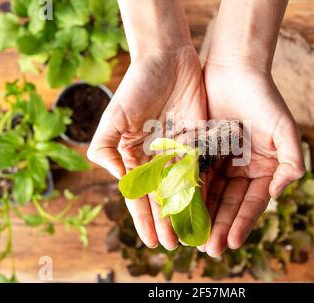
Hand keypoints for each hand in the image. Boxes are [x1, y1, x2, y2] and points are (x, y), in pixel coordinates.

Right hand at [88, 47, 206, 249]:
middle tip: (171, 246)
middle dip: (166, 221)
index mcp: (134, 156)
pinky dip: (202, 190)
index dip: (144, 218)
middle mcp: (156, 158)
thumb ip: (106, 148)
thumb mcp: (114, 116)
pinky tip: (207, 208)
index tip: (149, 241)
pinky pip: (201, 170)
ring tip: (191, 235)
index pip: (139, 194)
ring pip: (182, 189)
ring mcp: (178, 152)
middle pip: (162, 196)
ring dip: (185, 212)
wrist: (168, 59)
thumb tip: (116, 178)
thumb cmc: (137, 85)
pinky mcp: (199, 142)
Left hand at [200, 62, 304, 256]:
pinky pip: (193, 175)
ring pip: (210, 194)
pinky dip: (188, 193)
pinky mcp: (200, 151)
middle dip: (221, 226)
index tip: (233, 242)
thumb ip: (291, 162)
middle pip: (230, 204)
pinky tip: (180, 210)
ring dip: (203, 216)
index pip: (253, 202)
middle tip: (210, 249)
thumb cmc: (264, 96)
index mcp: (264, 168)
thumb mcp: (285, 129)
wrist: (235, 68)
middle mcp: (242, 169)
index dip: (243, 222)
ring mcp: (221, 162)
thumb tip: (277, 193)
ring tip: (194, 238)